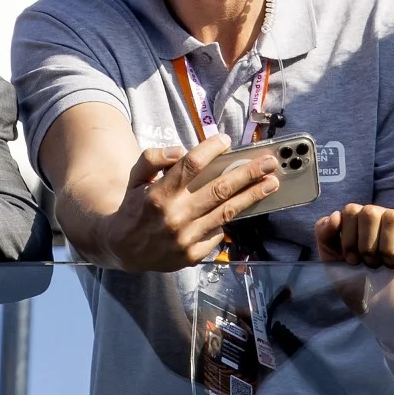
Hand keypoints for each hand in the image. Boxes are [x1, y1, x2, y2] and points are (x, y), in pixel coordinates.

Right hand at [97, 135, 279, 271]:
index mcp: (159, 193)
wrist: (122, 248)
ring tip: (271, 183)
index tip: (227, 140)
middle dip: (248, 173)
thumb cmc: (133, 207)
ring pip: (226, 212)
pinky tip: (241, 209)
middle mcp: (175, 216)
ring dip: (252, 196)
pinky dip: (227, 221)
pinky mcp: (192, 255)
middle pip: (219, 189)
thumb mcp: (134, 177)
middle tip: (269, 162)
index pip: (190, 165)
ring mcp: (185, 238)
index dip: (211, 150)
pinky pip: (217, 233)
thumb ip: (154, 158)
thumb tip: (181, 151)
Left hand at [315, 204, 393, 348]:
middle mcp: (381, 219)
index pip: (351, 210)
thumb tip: (334, 215)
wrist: (387, 315)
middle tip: (370, 265)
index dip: (349, 237)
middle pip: (369, 212)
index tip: (352, 260)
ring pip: (392, 218)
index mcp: (359, 223)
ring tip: (386, 265)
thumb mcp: (334, 263)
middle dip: (366, 244)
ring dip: (385, 249)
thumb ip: (325, 236)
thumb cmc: (361, 287)